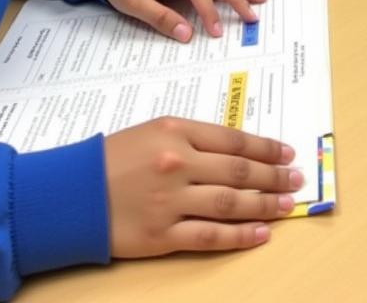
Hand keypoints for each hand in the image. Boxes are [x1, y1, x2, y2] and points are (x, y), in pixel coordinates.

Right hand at [105, 119, 301, 255]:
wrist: (70, 193)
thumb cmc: (112, 157)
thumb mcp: (154, 131)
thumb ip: (193, 138)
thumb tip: (237, 150)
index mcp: (178, 132)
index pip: (234, 140)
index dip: (266, 148)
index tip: (287, 153)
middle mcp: (179, 163)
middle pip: (239, 171)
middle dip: (274, 175)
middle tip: (296, 178)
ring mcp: (172, 201)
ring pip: (231, 203)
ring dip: (265, 204)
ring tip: (287, 205)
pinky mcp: (162, 235)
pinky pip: (210, 236)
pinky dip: (239, 236)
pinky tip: (260, 234)